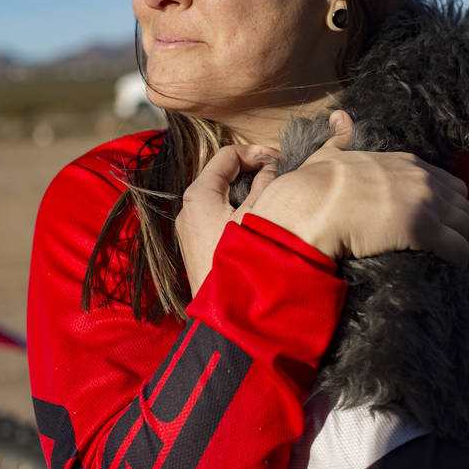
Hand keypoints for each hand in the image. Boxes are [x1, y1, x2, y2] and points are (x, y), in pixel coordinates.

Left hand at [176, 144, 279, 295]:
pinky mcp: (197, 246)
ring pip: (221, 196)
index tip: (281, 160)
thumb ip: (266, 183)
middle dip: (253, 171)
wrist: (227, 315)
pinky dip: (239, 209)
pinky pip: (218, 216)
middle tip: (281, 175)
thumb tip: (272, 167)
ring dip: (248, 191)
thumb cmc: (241, 260)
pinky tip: (261, 220)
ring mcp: (190, 229)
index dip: (256, 153)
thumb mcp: (258, 215)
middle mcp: (188, 208)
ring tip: (274, 196)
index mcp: (198, 195)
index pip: (227, 155)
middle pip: (223, 174)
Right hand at [247, 111, 468, 265]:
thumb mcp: (331, 153)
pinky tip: (447, 267)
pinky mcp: (424, 231)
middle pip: (466, 207)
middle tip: (445, 245)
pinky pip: (459, 248)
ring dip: (462, 245)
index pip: (451, 185)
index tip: (438, 222)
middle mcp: (423, 180)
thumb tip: (339, 116)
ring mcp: (426, 205)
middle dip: (460, 226)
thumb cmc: (318, 183)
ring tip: (447, 259)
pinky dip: (457, 260)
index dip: (448, 206)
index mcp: (408, 163)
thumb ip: (342, 136)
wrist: (312, 205)